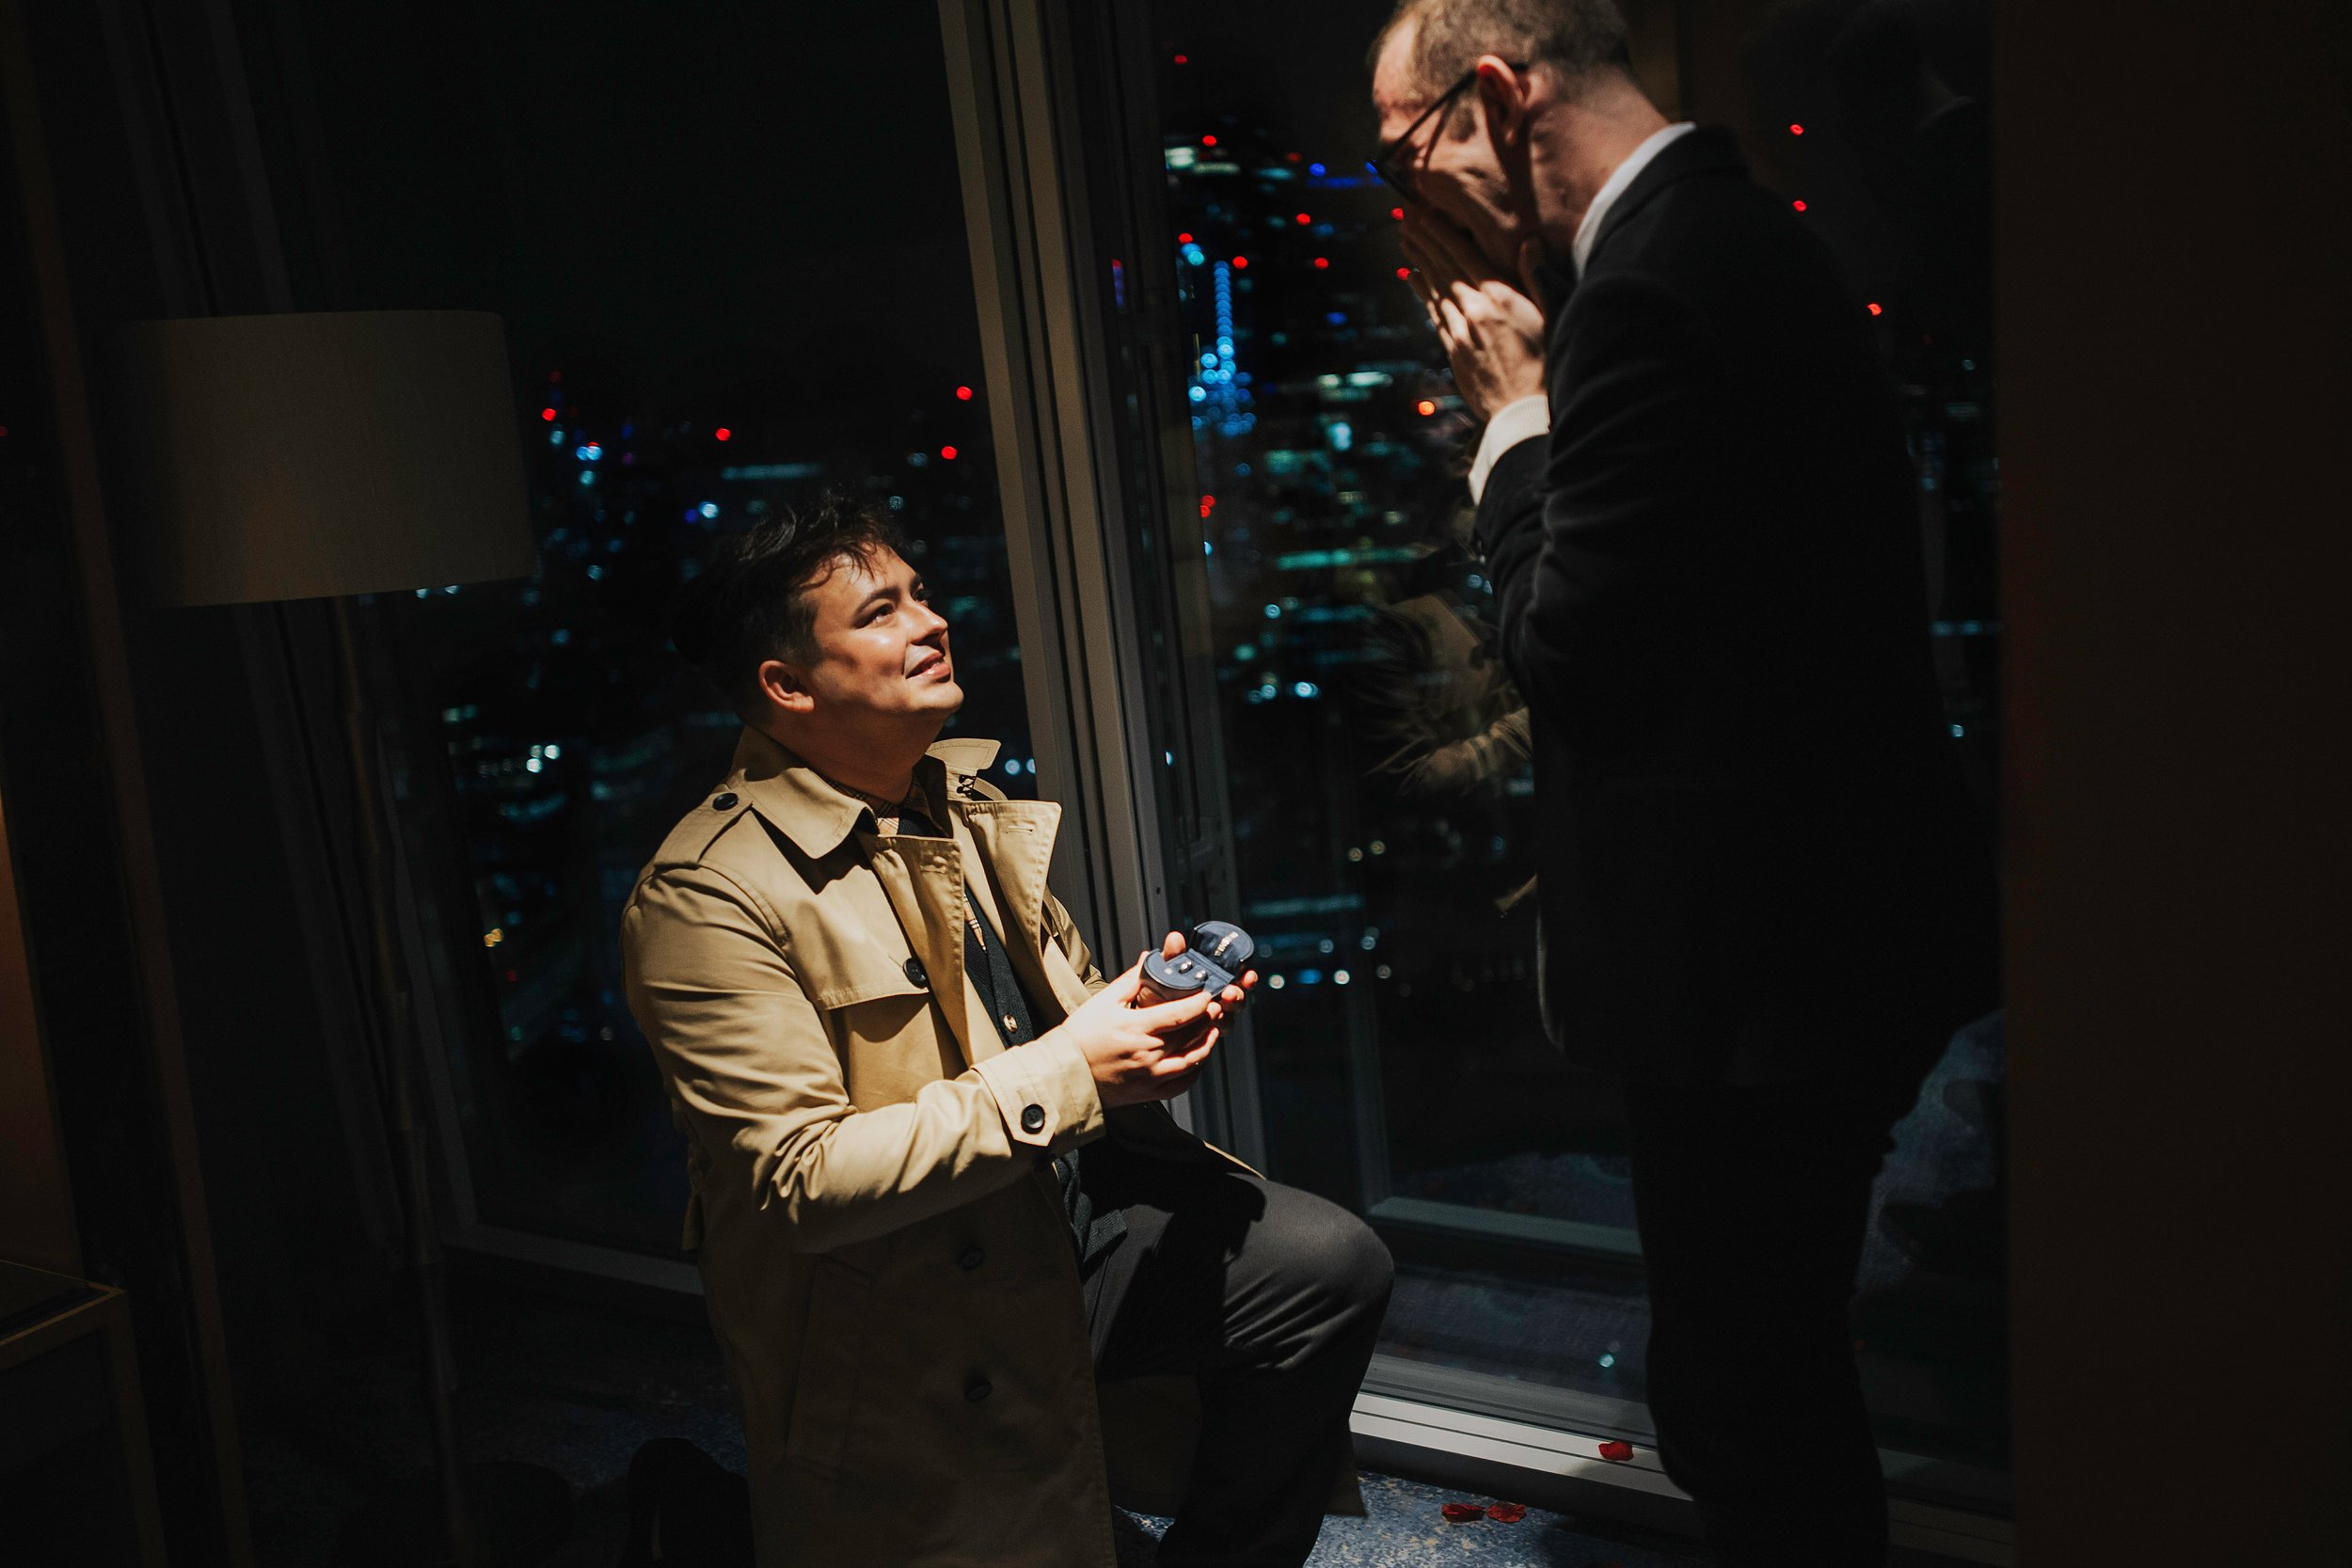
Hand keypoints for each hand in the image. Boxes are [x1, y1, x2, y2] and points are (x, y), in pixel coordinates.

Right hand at [1049, 946, 1222, 1107]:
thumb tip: (1150, 957)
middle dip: (1208, 1019)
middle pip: (1191, 1035)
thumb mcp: (1103, 1002)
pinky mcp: (1149, 1093)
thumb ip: (1132, 980)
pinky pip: (1182, 1084)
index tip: (1208, 993)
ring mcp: (1150, 1076)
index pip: (1180, 1014)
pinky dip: (1195, 1070)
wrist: (1066, 1074)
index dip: (1200, 1003)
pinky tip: (1196, 1058)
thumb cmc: (1080, 1035)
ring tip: (1212, 1030)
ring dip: (1207, 1043)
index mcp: (1136, 1028)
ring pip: (1192, 1060)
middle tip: (1216, 1007)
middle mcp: (1148, 1054)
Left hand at [1146, 929, 1259, 1050]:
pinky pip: (1213, 1034)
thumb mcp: (1163, 970)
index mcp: (1212, 980)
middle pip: (1238, 998)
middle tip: (1230, 992)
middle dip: (1238, 995)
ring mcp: (1210, 1019)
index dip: (1247, 975)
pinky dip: (1211, 1028)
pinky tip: (1206, 1024)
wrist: (1140, 1016)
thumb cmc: (1153, 991)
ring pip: (1229, 1017)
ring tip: (1218, 1008)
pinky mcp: (1201, 1035)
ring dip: (1225, 1013)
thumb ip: (1172, 956)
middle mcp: (1216, 1000)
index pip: (1237, 976)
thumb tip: (1175, 938)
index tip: (1247, 973)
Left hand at [1399, 212, 1547, 421]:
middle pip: (1443, 267)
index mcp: (1499, 298)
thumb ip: (1536, 277)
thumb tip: (1529, 241)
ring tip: (1404, 240)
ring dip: (1419, 261)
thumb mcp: (1552, 316)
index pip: (1464, 255)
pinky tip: (1413, 279)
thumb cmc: (1549, 364)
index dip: (1442, 232)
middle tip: (1404, 216)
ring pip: (1434, 289)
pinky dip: (1422, 293)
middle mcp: (1474, 311)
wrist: (1526, 413)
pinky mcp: (1454, 353)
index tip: (1424, 213)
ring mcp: (1460, 333)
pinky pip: (1434, 314)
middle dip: (1424, 240)